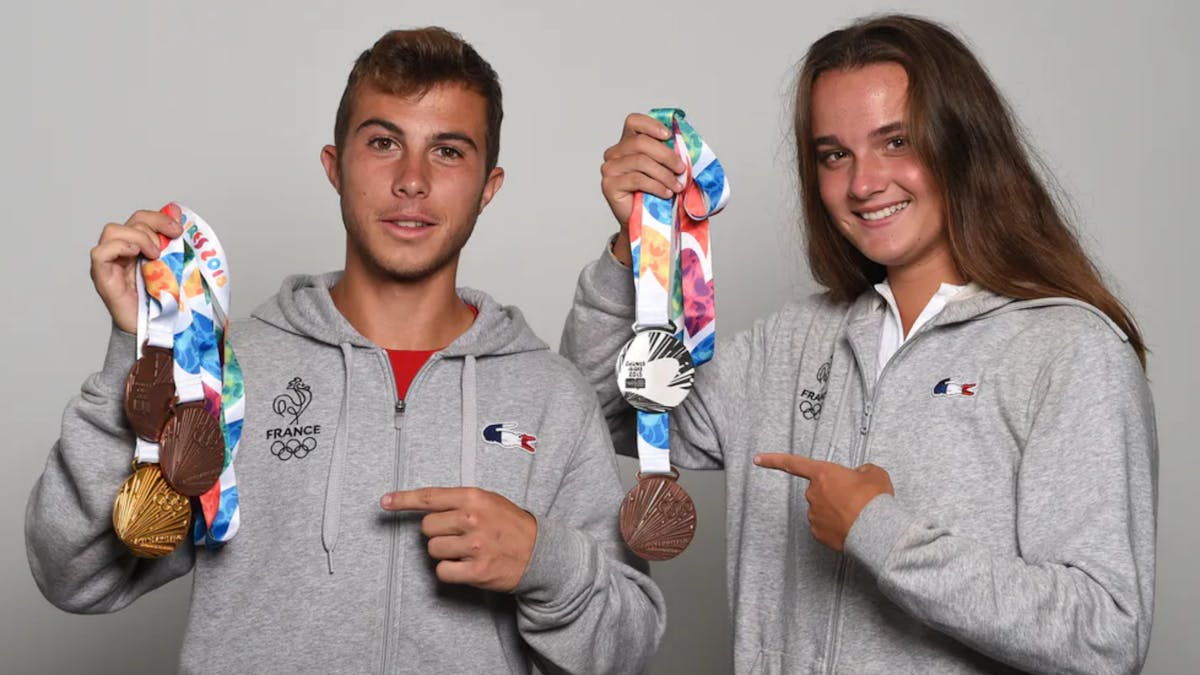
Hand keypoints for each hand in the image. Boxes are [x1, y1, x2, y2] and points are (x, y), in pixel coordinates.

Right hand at [90, 210, 182, 332]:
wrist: (156, 329)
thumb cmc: (165, 300)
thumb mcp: (175, 267)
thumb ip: (175, 244)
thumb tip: (180, 215)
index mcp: (139, 248)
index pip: (142, 219)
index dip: (159, 218)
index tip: (178, 229)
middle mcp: (122, 253)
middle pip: (129, 221)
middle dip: (152, 226)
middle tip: (167, 246)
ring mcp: (110, 264)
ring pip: (112, 231)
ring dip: (138, 237)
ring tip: (154, 254)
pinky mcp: (103, 278)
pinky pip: (100, 253)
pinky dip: (119, 247)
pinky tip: (136, 255)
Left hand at [382, 487, 536, 592]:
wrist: (540, 552)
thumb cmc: (511, 526)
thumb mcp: (489, 501)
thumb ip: (459, 502)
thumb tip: (424, 508)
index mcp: (474, 498)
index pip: (430, 497)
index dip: (404, 500)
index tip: (386, 502)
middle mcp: (472, 519)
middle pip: (427, 528)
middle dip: (438, 533)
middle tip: (458, 535)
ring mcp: (474, 546)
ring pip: (433, 550)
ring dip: (445, 552)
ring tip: (467, 551)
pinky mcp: (476, 571)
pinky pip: (443, 571)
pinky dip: (450, 571)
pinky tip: (466, 566)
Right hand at [600, 113, 686, 265]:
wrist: (641, 221)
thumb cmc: (653, 193)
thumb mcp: (662, 169)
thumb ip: (667, 154)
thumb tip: (684, 142)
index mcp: (626, 143)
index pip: (633, 122)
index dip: (651, 125)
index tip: (669, 136)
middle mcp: (614, 153)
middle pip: (640, 143)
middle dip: (666, 155)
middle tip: (681, 169)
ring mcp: (609, 168)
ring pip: (641, 162)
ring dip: (664, 174)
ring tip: (677, 186)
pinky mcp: (609, 184)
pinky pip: (637, 179)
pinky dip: (656, 185)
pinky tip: (666, 193)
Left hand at [754, 454, 893, 551]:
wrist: (876, 530)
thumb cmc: (874, 500)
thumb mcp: (874, 474)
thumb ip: (862, 470)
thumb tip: (859, 475)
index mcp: (823, 474)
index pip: (793, 463)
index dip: (773, 459)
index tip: (758, 458)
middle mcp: (813, 494)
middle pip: (819, 490)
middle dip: (833, 493)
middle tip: (855, 498)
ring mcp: (813, 515)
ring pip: (823, 509)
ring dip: (836, 510)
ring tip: (857, 514)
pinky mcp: (817, 533)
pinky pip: (825, 526)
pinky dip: (836, 526)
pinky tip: (851, 526)